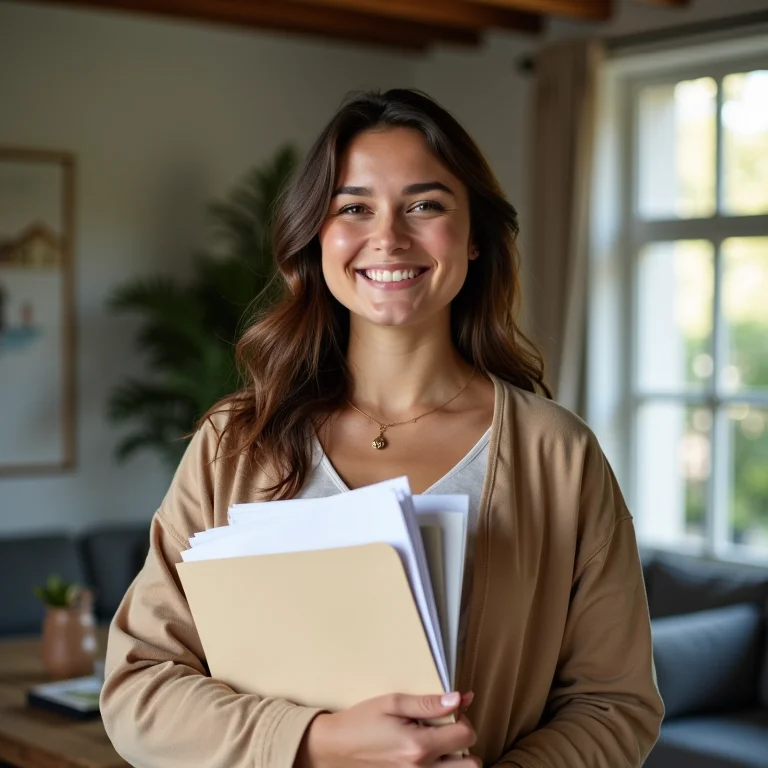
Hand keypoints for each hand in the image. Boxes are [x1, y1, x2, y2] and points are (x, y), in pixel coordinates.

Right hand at [296, 691, 480, 766]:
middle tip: (450, 730)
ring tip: (442, 745)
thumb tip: (459, 699)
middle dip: (466, 745)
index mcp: (419, 746)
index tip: (451, 711)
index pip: (466, 735)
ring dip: (458, 760)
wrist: (335, 748)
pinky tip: (431, 757)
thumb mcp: (393, 703)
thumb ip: (428, 703)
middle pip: (472, 765)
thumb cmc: (362, 721)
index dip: (464, 718)